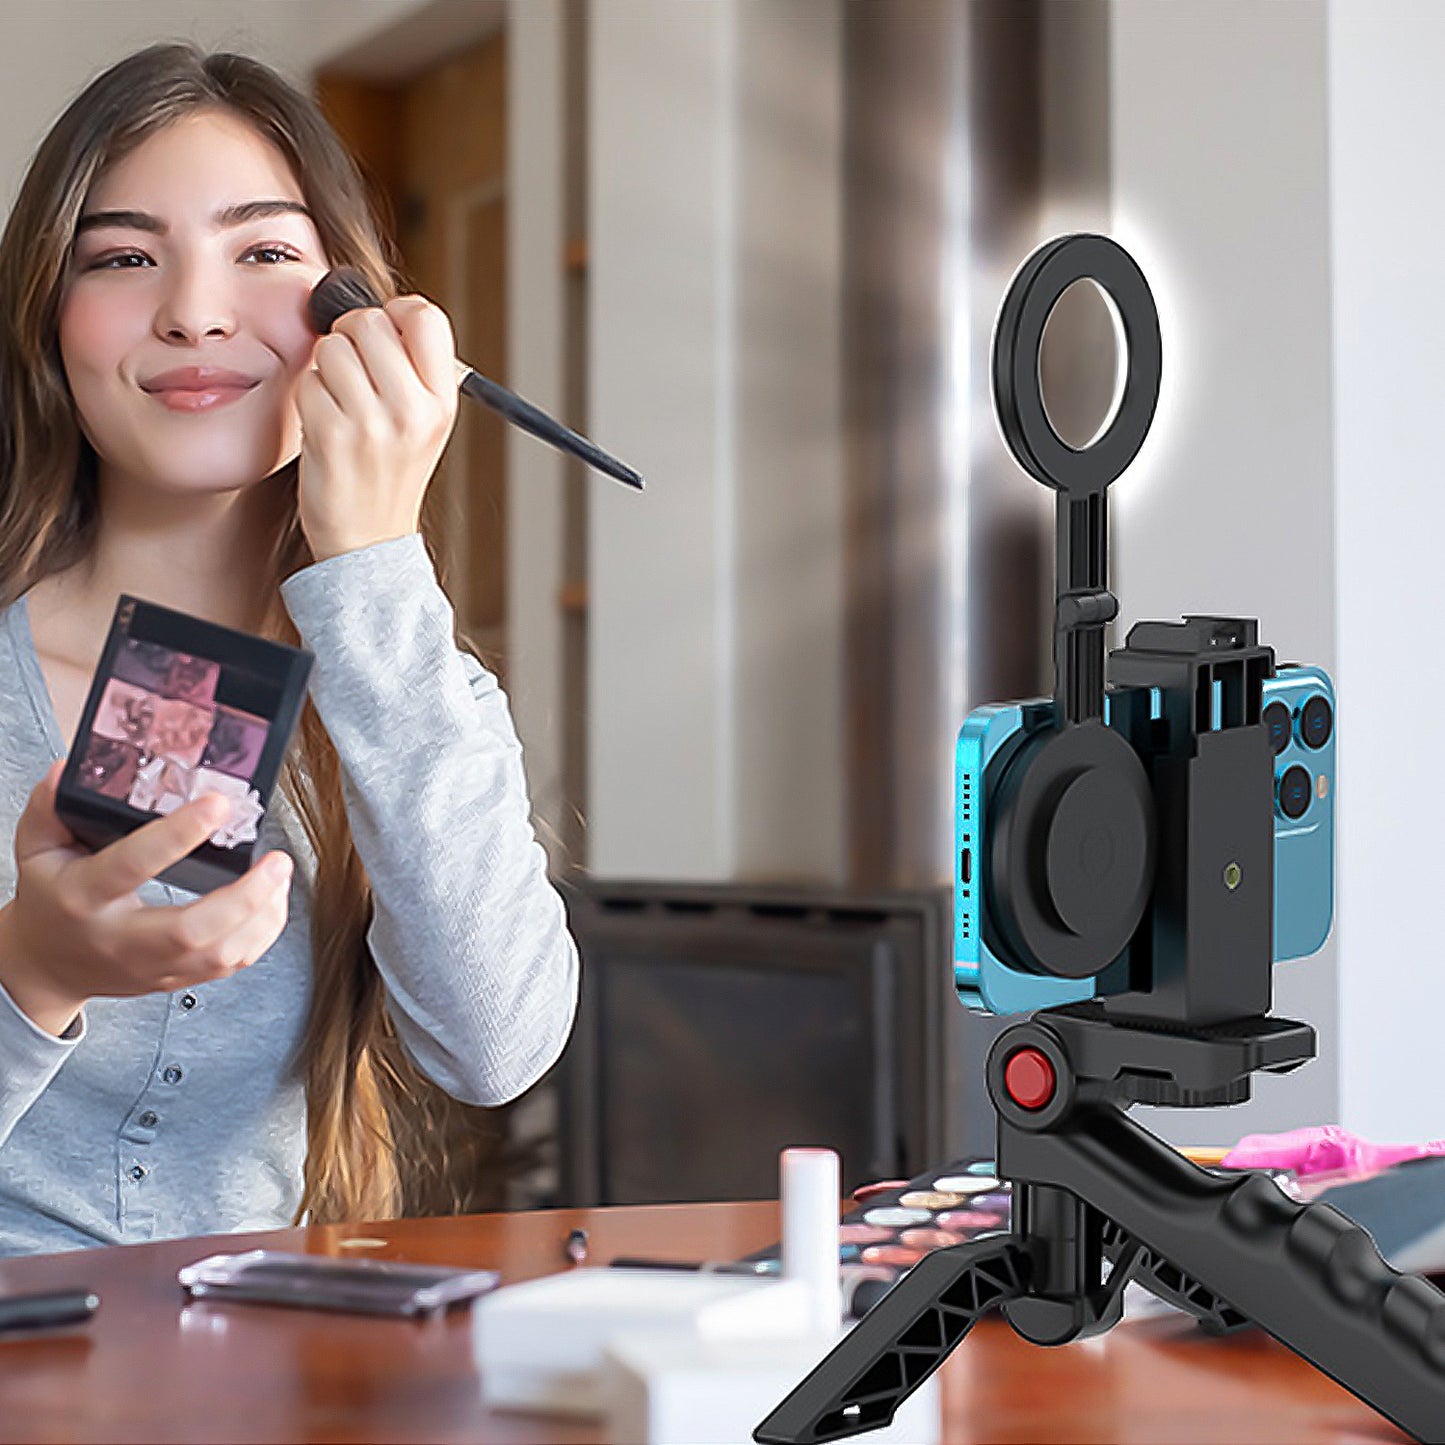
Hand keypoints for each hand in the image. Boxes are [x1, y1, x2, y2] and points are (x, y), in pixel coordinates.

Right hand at [0, 762, 293, 1035]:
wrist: (49, 966)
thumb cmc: (51, 900)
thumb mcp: (38, 849)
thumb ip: (50, 808)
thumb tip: (71, 770)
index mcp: (85, 898)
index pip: (132, 864)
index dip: (177, 834)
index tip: (218, 804)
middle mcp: (122, 939)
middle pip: (190, 932)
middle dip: (245, 897)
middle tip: (277, 860)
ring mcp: (152, 966)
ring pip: (219, 956)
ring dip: (263, 916)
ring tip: (280, 873)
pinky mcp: (177, 979)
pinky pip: (230, 966)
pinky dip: (262, 934)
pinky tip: (274, 902)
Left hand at [294, 294, 458, 562]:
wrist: (367, 542)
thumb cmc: (387, 473)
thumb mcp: (423, 422)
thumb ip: (410, 367)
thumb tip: (371, 308)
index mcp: (441, 401)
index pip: (425, 316)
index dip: (395, 313)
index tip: (384, 335)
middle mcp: (413, 410)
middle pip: (369, 321)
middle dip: (351, 337)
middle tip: (353, 373)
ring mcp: (373, 423)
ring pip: (332, 347)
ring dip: (326, 368)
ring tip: (340, 403)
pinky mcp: (332, 435)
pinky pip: (309, 381)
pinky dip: (309, 396)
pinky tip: (324, 424)